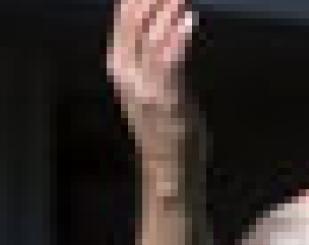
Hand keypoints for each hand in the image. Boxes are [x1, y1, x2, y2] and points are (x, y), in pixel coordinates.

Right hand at [106, 0, 199, 164]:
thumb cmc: (165, 124)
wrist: (168, 165)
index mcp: (120, 66)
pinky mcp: (166, 98)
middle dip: (150, 0)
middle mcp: (126, 74)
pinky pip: (169, 61)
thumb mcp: (150, 83)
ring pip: (151, 38)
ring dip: (167, 12)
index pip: (123, 20)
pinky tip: (189, 20)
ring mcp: (145, 86)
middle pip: (134, 24)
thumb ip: (151, 53)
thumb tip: (163, 18)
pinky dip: (179, 38)